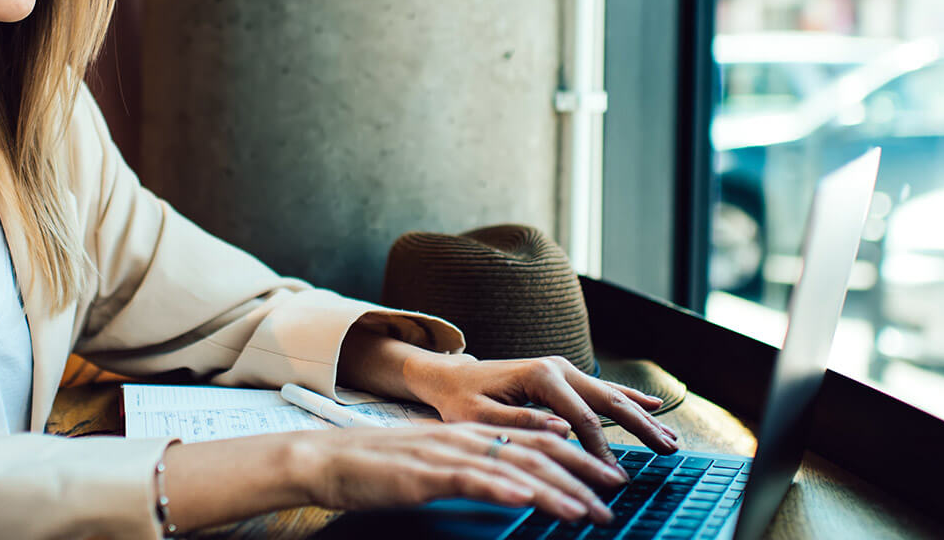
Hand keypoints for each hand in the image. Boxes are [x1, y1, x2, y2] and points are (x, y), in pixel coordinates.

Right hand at [291, 422, 626, 522]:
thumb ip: (472, 471)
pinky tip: (527, 499)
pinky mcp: (425, 473)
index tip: (609, 479)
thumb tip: (510, 487)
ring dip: (555, 489)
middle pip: (536, 451)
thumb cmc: (378, 469)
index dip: (577, 459)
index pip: (535, 443)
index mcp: (470, 435)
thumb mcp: (434, 467)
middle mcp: (466, 438)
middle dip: (581, 473)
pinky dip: (503, 488)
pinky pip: (471, 478)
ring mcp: (446, 454)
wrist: (326, 460)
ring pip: (513, 466)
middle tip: (617, 493)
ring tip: (587, 509)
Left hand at [406, 354, 679, 468]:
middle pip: (608, 401)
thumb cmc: (461, 400)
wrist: (453, 377)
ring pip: (611, 394)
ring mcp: (563, 369)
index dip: (601, 450)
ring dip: (642, 415)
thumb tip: (563, 429)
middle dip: (640, 426)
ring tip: (670, 437)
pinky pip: (602, 389)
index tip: (616, 477)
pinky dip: (629, 398)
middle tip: (668, 450)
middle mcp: (557, 368)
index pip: (582, 419)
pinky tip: (652, 405)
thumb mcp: (478, 415)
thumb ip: (520, 420)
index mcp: (540, 376)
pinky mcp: (563, 375)